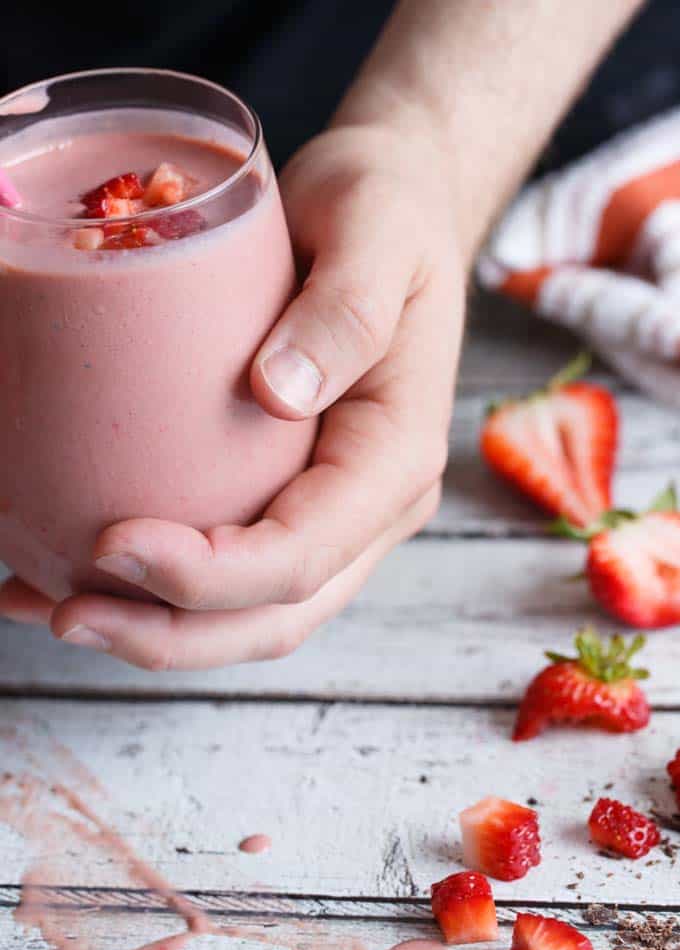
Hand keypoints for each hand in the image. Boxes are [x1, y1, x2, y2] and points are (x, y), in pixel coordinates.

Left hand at [0, 123, 463, 669]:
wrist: (397, 205)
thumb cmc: (389, 211)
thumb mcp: (380, 231)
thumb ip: (345, 311)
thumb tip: (278, 392)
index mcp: (397, 456)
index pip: (303, 553)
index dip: (209, 574)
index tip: (112, 542)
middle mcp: (372, 504)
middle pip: (275, 614)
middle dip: (169, 633)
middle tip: (63, 614)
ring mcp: (335, 508)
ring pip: (250, 613)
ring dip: (154, 628)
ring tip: (50, 608)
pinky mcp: (292, 491)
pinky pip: (233, 567)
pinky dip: (158, 588)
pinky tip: (77, 571)